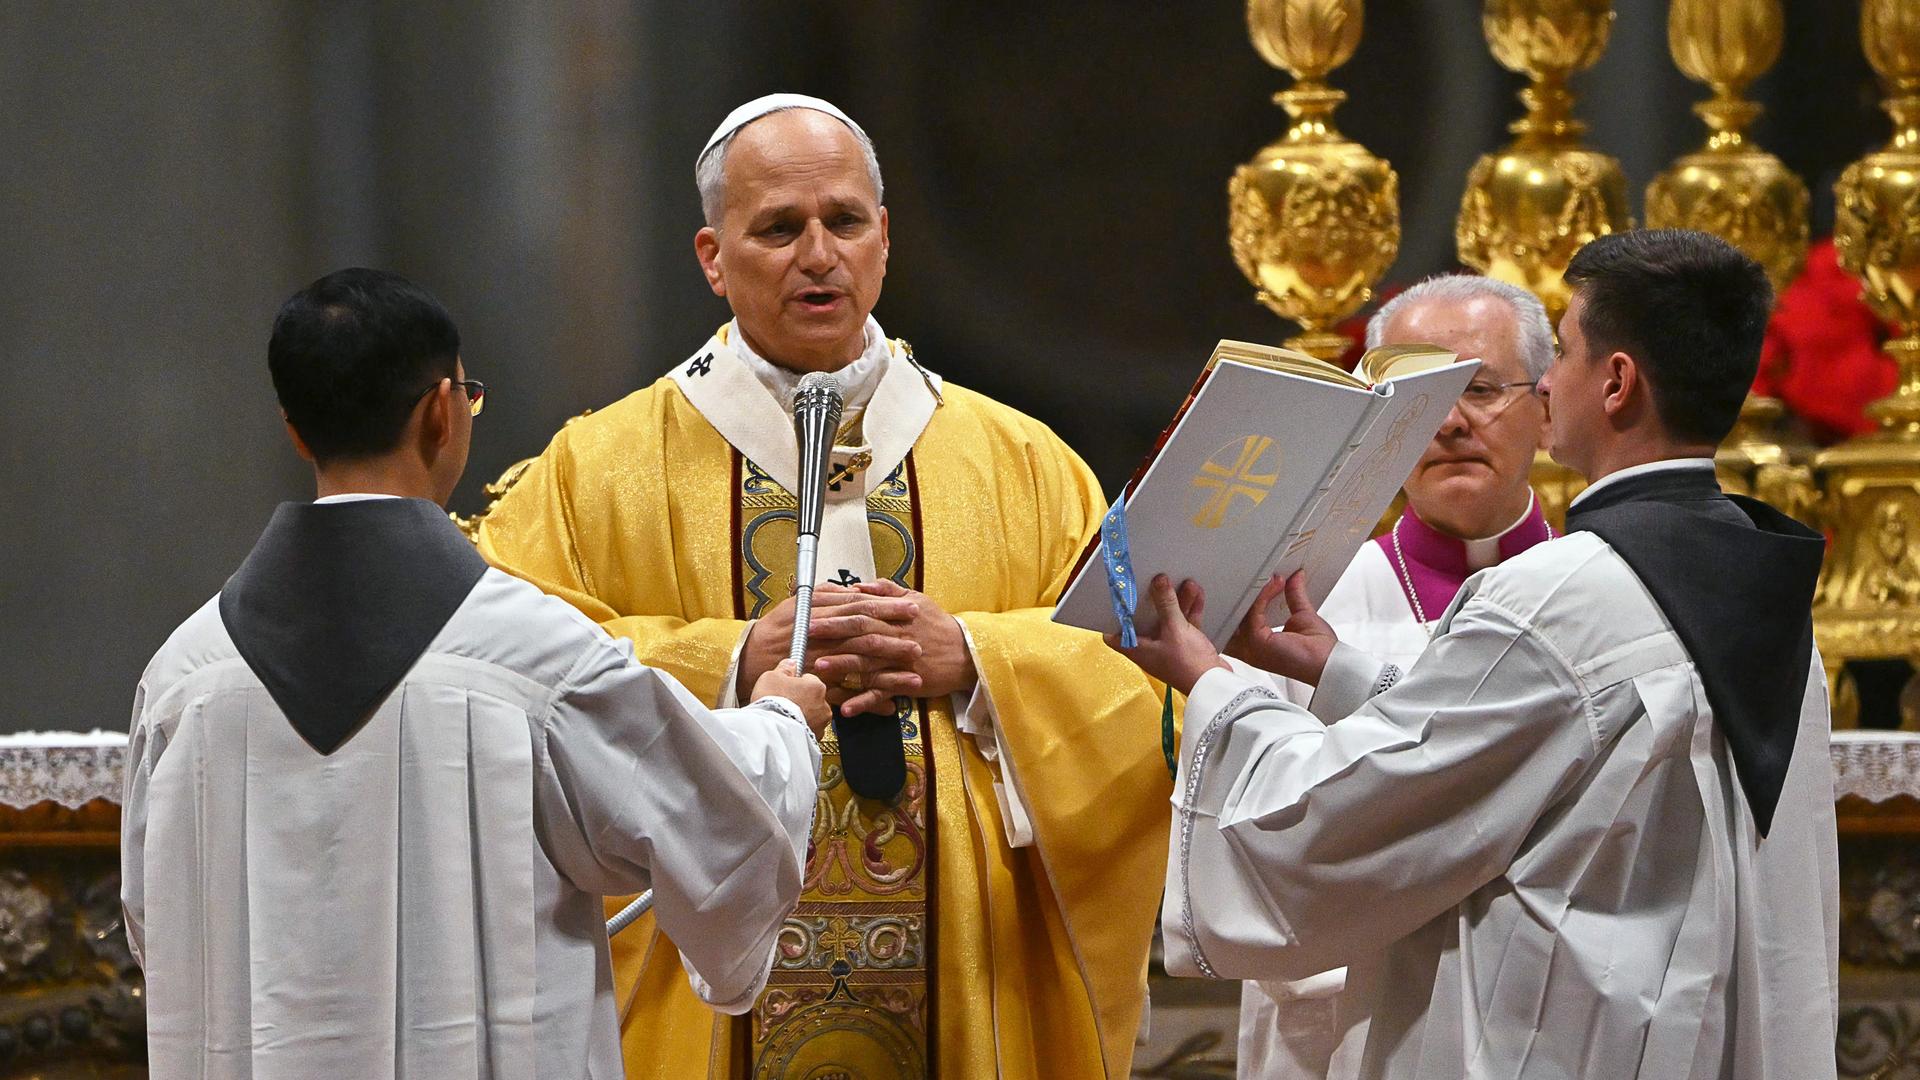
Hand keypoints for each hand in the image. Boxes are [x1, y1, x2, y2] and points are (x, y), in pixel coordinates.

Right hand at [736, 588, 921, 702]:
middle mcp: (819, 636)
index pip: (858, 606)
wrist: (745, 660)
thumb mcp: (797, 604)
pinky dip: (868, 702)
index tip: (911, 607)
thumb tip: (853, 589)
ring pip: (859, 666)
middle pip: (863, 635)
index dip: (887, 607)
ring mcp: (817, 663)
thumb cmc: (774, 631)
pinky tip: (890, 706)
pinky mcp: (814, 688)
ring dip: (888, 674)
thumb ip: (826, 596)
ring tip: (914, 678)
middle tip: (919, 643)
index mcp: (817, 612)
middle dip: (895, 640)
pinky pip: (845, 696)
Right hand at [749, 659, 832, 736]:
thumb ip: (784, 668)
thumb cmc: (771, 703)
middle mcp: (824, 706)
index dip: (795, 682)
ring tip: (783, 717)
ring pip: (812, 716)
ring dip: (802, 716)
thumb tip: (790, 664)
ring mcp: (821, 725)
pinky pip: (808, 731)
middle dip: (800, 700)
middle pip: (812, 699)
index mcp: (817, 687)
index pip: (809, 679)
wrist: (769, 732)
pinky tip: (786, 728)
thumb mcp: (771, 677)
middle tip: (782, 703)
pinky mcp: (814, 740)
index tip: (785, 686)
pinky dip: (800, 729)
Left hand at [812, 578, 975, 715]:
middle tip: (805, 637)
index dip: (836, 612)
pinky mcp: (907, 683)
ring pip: (868, 664)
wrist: (967, 653)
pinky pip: (883, 694)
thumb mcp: (916, 600)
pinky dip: (864, 702)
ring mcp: (901, 662)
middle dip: (832, 635)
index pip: (861, 611)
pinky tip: (846, 709)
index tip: (812, 612)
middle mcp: (896, 638)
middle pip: (861, 634)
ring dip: (843, 667)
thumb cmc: (938, 625)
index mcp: (896, 616)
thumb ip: (887, 591)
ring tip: (818, 669)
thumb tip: (860, 586)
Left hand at [1104, 574, 1227, 695]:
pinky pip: (1185, 624)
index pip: (1114, 636)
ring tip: (1183, 583)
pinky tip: (1196, 594)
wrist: (1215, 685)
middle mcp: (1150, 649)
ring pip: (1168, 620)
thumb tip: (1158, 581)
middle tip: (1155, 582)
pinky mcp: (1186, 647)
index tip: (1117, 599)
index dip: (1113, 618)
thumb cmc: (1188, 666)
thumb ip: (1166, 603)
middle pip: (1145, 621)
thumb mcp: (1175, 629)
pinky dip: (1189, 611)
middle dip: (1153, 600)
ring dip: (1176, 602)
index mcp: (1138, 649)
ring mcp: (1169, 648)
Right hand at [1224, 571, 1337, 685]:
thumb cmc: (1319, 653)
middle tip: (1259, 577)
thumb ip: (1294, 596)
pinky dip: (1264, 595)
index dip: (1244, 601)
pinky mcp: (1257, 642)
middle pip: (1234, 617)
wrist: (1328, 664)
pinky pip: (1254, 611)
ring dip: (1257, 591)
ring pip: (1243, 611)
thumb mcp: (1301, 616)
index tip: (1256, 583)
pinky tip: (1275, 584)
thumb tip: (1294, 578)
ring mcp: (1251, 647)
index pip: (1238, 622)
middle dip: (1244, 595)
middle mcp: (1249, 649)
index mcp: (1256, 646)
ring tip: (1271, 578)